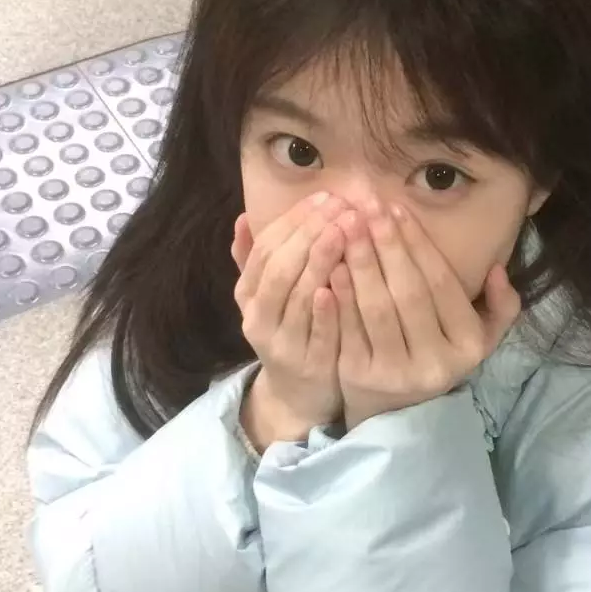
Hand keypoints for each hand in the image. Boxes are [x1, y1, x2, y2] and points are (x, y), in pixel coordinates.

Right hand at [232, 193, 345, 447]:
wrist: (298, 395)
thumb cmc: (291, 332)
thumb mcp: (268, 297)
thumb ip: (255, 260)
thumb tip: (244, 218)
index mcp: (249, 296)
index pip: (266, 249)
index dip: (294, 220)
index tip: (325, 196)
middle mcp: (259, 319)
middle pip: (280, 269)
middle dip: (311, 233)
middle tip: (342, 207)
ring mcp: (283, 345)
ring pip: (298, 297)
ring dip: (321, 260)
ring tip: (346, 231)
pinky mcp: (310, 366)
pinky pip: (318, 334)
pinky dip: (326, 308)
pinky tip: (340, 282)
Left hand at [330, 201, 520, 428]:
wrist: (394, 413)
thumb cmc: (434, 359)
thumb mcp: (477, 340)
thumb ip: (500, 307)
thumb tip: (498, 269)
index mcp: (467, 347)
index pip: (442, 285)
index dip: (419, 245)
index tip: (397, 210)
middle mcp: (434, 363)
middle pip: (408, 292)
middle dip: (387, 245)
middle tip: (369, 207)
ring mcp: (395, 372)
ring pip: (377, 307)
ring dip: (361, 262)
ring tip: (348, 225)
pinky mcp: (359, 376)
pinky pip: (348, 326)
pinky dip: (341, 293)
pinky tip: (333, 263)